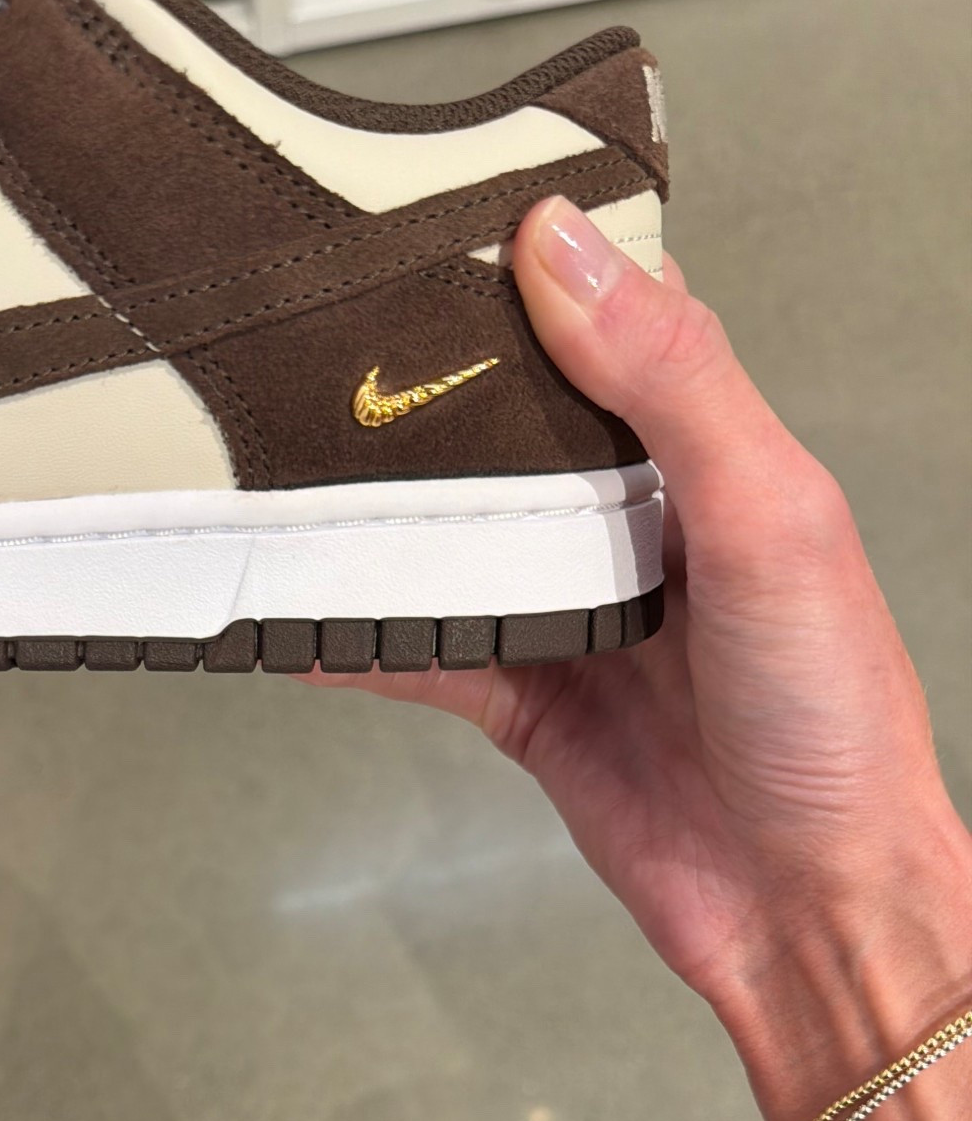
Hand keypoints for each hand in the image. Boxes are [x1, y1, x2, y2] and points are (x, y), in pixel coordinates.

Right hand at [309, 198, 971, 1115]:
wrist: (806, 906)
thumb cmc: (834, 722)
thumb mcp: (769, 519)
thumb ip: (673, 384)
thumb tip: (567, 250)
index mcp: (711, 458)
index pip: (611, 326)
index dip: (534, 269)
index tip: (439, 214)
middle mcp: (638, 527)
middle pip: (507, 432)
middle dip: (425, 391)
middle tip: (325, 340)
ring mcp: (574, 615)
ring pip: (452, 540)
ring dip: (378, 516)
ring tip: (287, 466)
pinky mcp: (524, 701)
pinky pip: (424, 654)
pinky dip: (360, 638)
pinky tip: (301, 614)